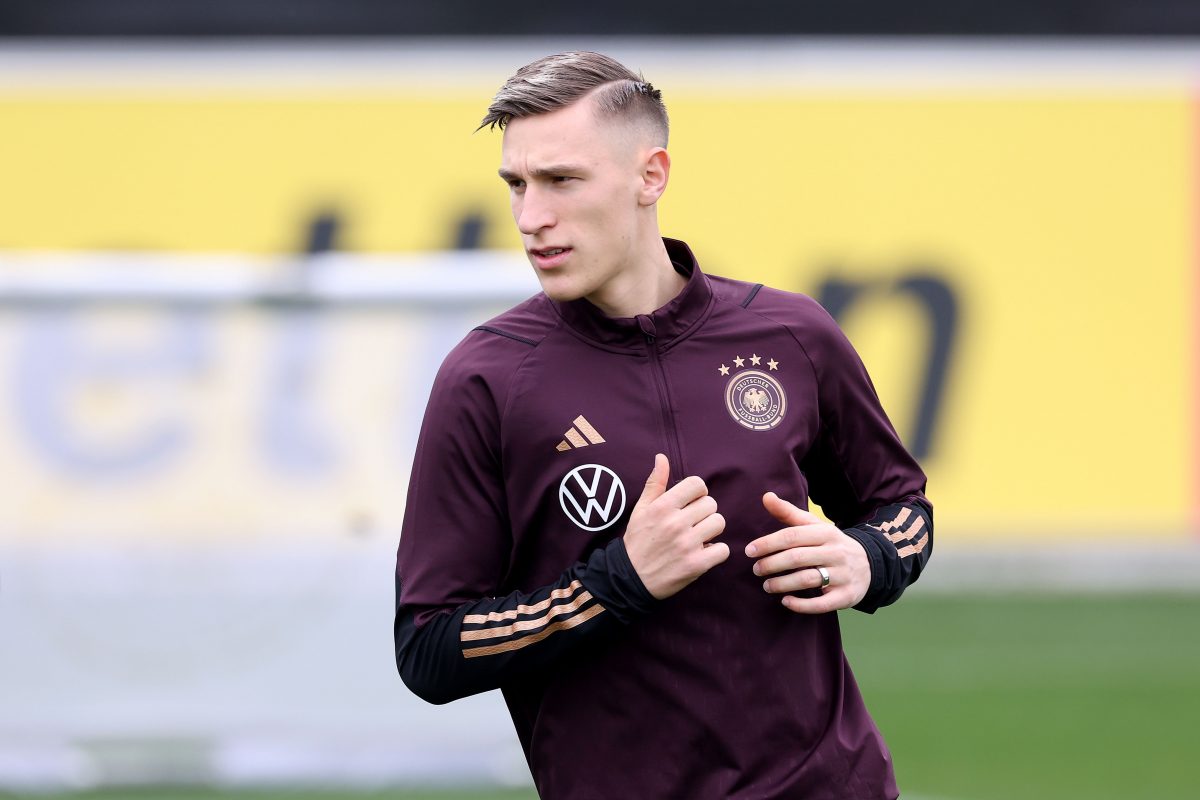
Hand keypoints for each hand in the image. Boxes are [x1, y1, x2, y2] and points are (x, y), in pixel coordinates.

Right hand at [623, 454, 728, 598]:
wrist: (630, 578)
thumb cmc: (637, 540)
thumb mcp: (641, 509)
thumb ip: (654, 483)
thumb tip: (662, 457)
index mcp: (663, 507)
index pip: (698, 484)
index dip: (698, 492)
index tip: (691, 502)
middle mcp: (676, 523)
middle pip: (711, 504)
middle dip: (704, 512)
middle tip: (692, 522)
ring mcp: (687, 544)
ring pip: (719, 523)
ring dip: (711, 530)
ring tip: (698, 536)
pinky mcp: (696, 565)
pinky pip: (722, 549)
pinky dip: (716, 551)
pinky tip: (703, 552)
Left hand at [745, 492, 870, 613]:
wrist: (870, 565)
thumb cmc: (831, 544)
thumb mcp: (814, 526)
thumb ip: (789, 513)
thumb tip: (766, 496)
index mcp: (825, 533)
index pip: (792, 536)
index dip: (768, 543)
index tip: (750, 551)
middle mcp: (835, 552)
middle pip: (797, 558)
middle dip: (772, 564)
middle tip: (756, 570)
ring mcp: (842, 575)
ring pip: (808, 579)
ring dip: (782, 584)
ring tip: (767, 586)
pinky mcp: (846, 596)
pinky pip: (822, 603)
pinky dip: (802, 604)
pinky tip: (786, 601)